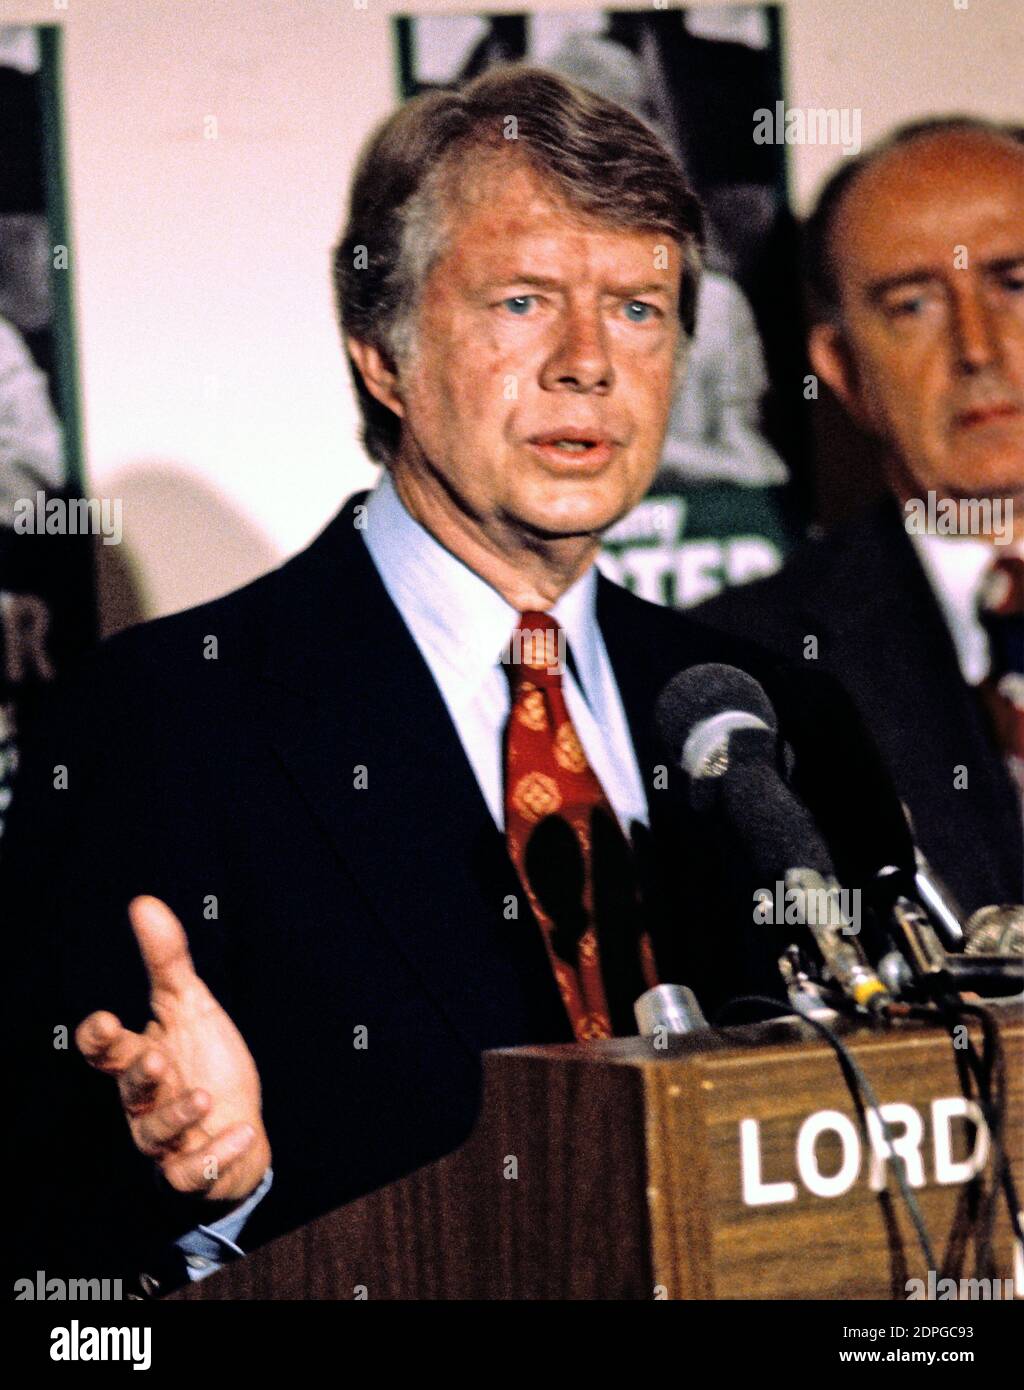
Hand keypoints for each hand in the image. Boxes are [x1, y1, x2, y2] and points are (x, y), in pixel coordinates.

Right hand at [75, 895, 270, 1201]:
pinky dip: (216, 1154)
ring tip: (205, 1096)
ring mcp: (168, 1139)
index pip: (104, 1051)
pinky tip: (242, 1130)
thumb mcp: (190, 1005)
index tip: (105, 1020)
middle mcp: (146, 1101)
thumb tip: (143, 902)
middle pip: (129, 1090)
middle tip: (157, 1059)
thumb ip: (166, 960)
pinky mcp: (194, 1170)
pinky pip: (193, 1172)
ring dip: (177, 1115)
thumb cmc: (206, 1062)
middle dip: (139, 1076)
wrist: (241, 1124)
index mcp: (140, 1058)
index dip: (98, 1038)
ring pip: (155, 1136)